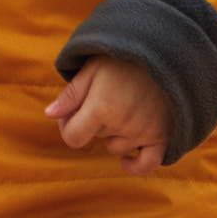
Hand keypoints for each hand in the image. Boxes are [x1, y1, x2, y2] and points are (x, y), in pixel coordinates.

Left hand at [46, 56, 171, 175]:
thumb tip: (49, 115)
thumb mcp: (92, 67)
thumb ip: (71, 94)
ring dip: (114, 134)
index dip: (67, 126)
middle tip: (104, 96)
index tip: (72, 113)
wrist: (167, 51)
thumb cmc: (125, 57)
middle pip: (95, 138)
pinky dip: (135, 166)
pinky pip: (148, 164)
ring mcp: (144, 133)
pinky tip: (125, 162)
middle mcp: (122, 125)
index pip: (73, 137)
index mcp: (101, 108)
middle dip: (93, 121)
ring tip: (123, 107)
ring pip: (117, 148)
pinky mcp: (163, 136)